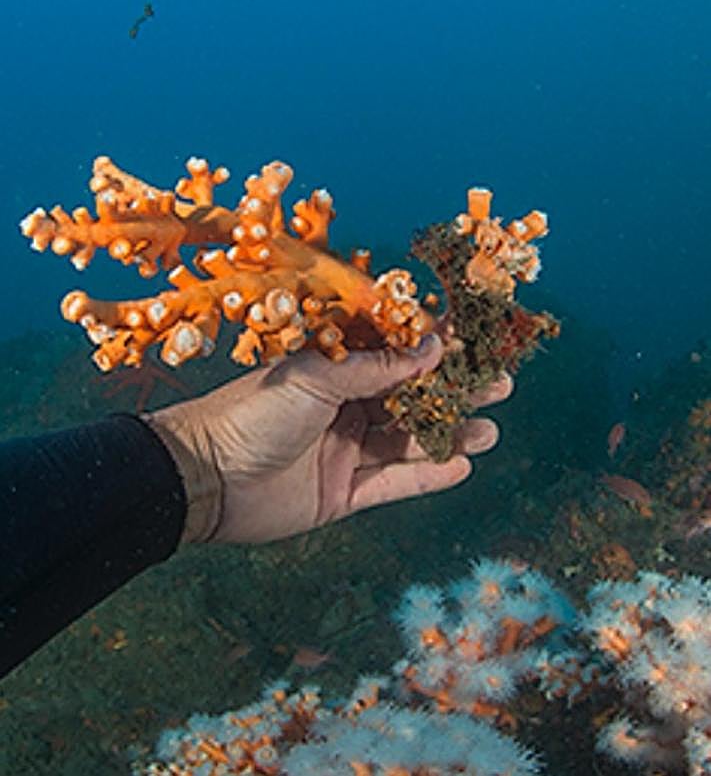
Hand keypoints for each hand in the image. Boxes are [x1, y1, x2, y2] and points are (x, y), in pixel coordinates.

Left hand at [144, 334, 512, 543]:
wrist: (203, 478)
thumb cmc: (252, 412)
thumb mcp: (317, 377)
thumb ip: (376, 366)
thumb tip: (432, 345)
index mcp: (334, 372)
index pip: (395, 357)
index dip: (435, 350)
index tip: (476, 341)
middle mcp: (343, 409)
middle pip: (410, 400)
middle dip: (454, 393)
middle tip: (498, 385)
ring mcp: (344, 452)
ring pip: (408, 442)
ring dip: (449, 434)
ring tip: (489, 429)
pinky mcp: (343, 494)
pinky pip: (393, 484)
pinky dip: (426, 477)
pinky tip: (461, 466)